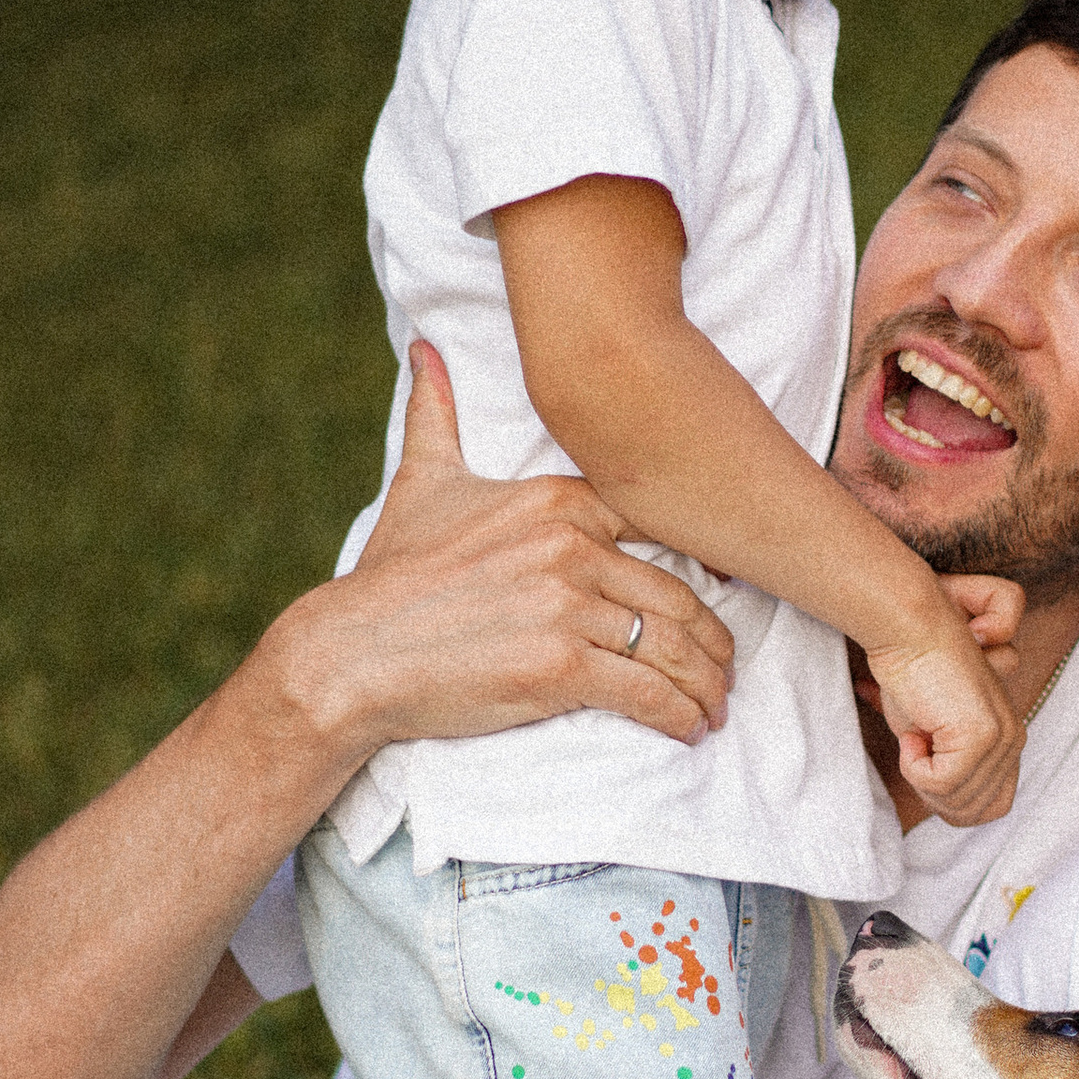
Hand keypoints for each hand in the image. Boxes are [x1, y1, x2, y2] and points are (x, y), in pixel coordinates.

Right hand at [306, 344, 734, 752]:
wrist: (353, 652)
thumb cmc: (390, 577)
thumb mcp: (420, 483)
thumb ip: (435, 415)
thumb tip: (424, 350)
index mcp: (555, 501)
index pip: (657, 529)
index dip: (698, 568)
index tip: (719, 595)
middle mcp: (571, 547)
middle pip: (676, 595)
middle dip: (712, 641)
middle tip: (725, 671)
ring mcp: (568, 607)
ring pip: (670, 646)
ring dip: (705, 683)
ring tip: (714, 706)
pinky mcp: (562, 667)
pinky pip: (646, 692)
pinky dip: (678, 715)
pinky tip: (689, 728)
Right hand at [860, 587, 1024, 825]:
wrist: (908, 626)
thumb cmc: (915, 665)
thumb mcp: (931, 727)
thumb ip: (945, 763)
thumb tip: (938, 792)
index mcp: (1008, 736)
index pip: (995, 805)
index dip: (951, 798)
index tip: (922, 758)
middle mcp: (1012, 737)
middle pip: (975, 811)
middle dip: (933, 790)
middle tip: (914, 747)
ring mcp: (1000, 737)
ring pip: (957, 801)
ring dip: (922, 776)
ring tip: (916, 732)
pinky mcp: (981, 735)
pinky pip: (941, 783)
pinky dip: (914, 766)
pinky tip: (913, 730)